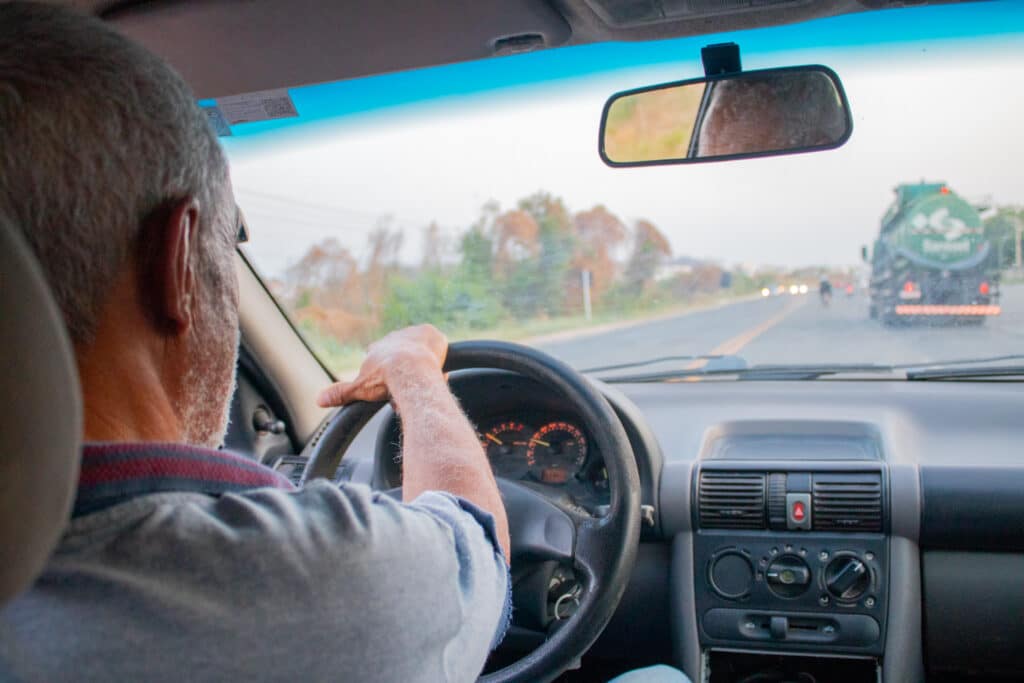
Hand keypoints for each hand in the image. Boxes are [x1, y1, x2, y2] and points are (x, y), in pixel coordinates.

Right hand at [316, 324, 447, 406]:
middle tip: (412, 383)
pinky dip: (439, 354)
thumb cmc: (383, 379)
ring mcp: (413, 333)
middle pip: (402, 352)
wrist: (408, 369)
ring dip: (423, 360)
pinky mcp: (431, 333)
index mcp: (377, 348)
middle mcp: (393, 337)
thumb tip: (319, 400)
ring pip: (420, 348)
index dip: (387, 369)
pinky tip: (441, 368)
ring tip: (428, 378)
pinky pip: (437, 343)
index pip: (380, 356)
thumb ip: (341, 393)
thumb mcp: (359, 388)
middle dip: (407, 366)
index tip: (391, 380)